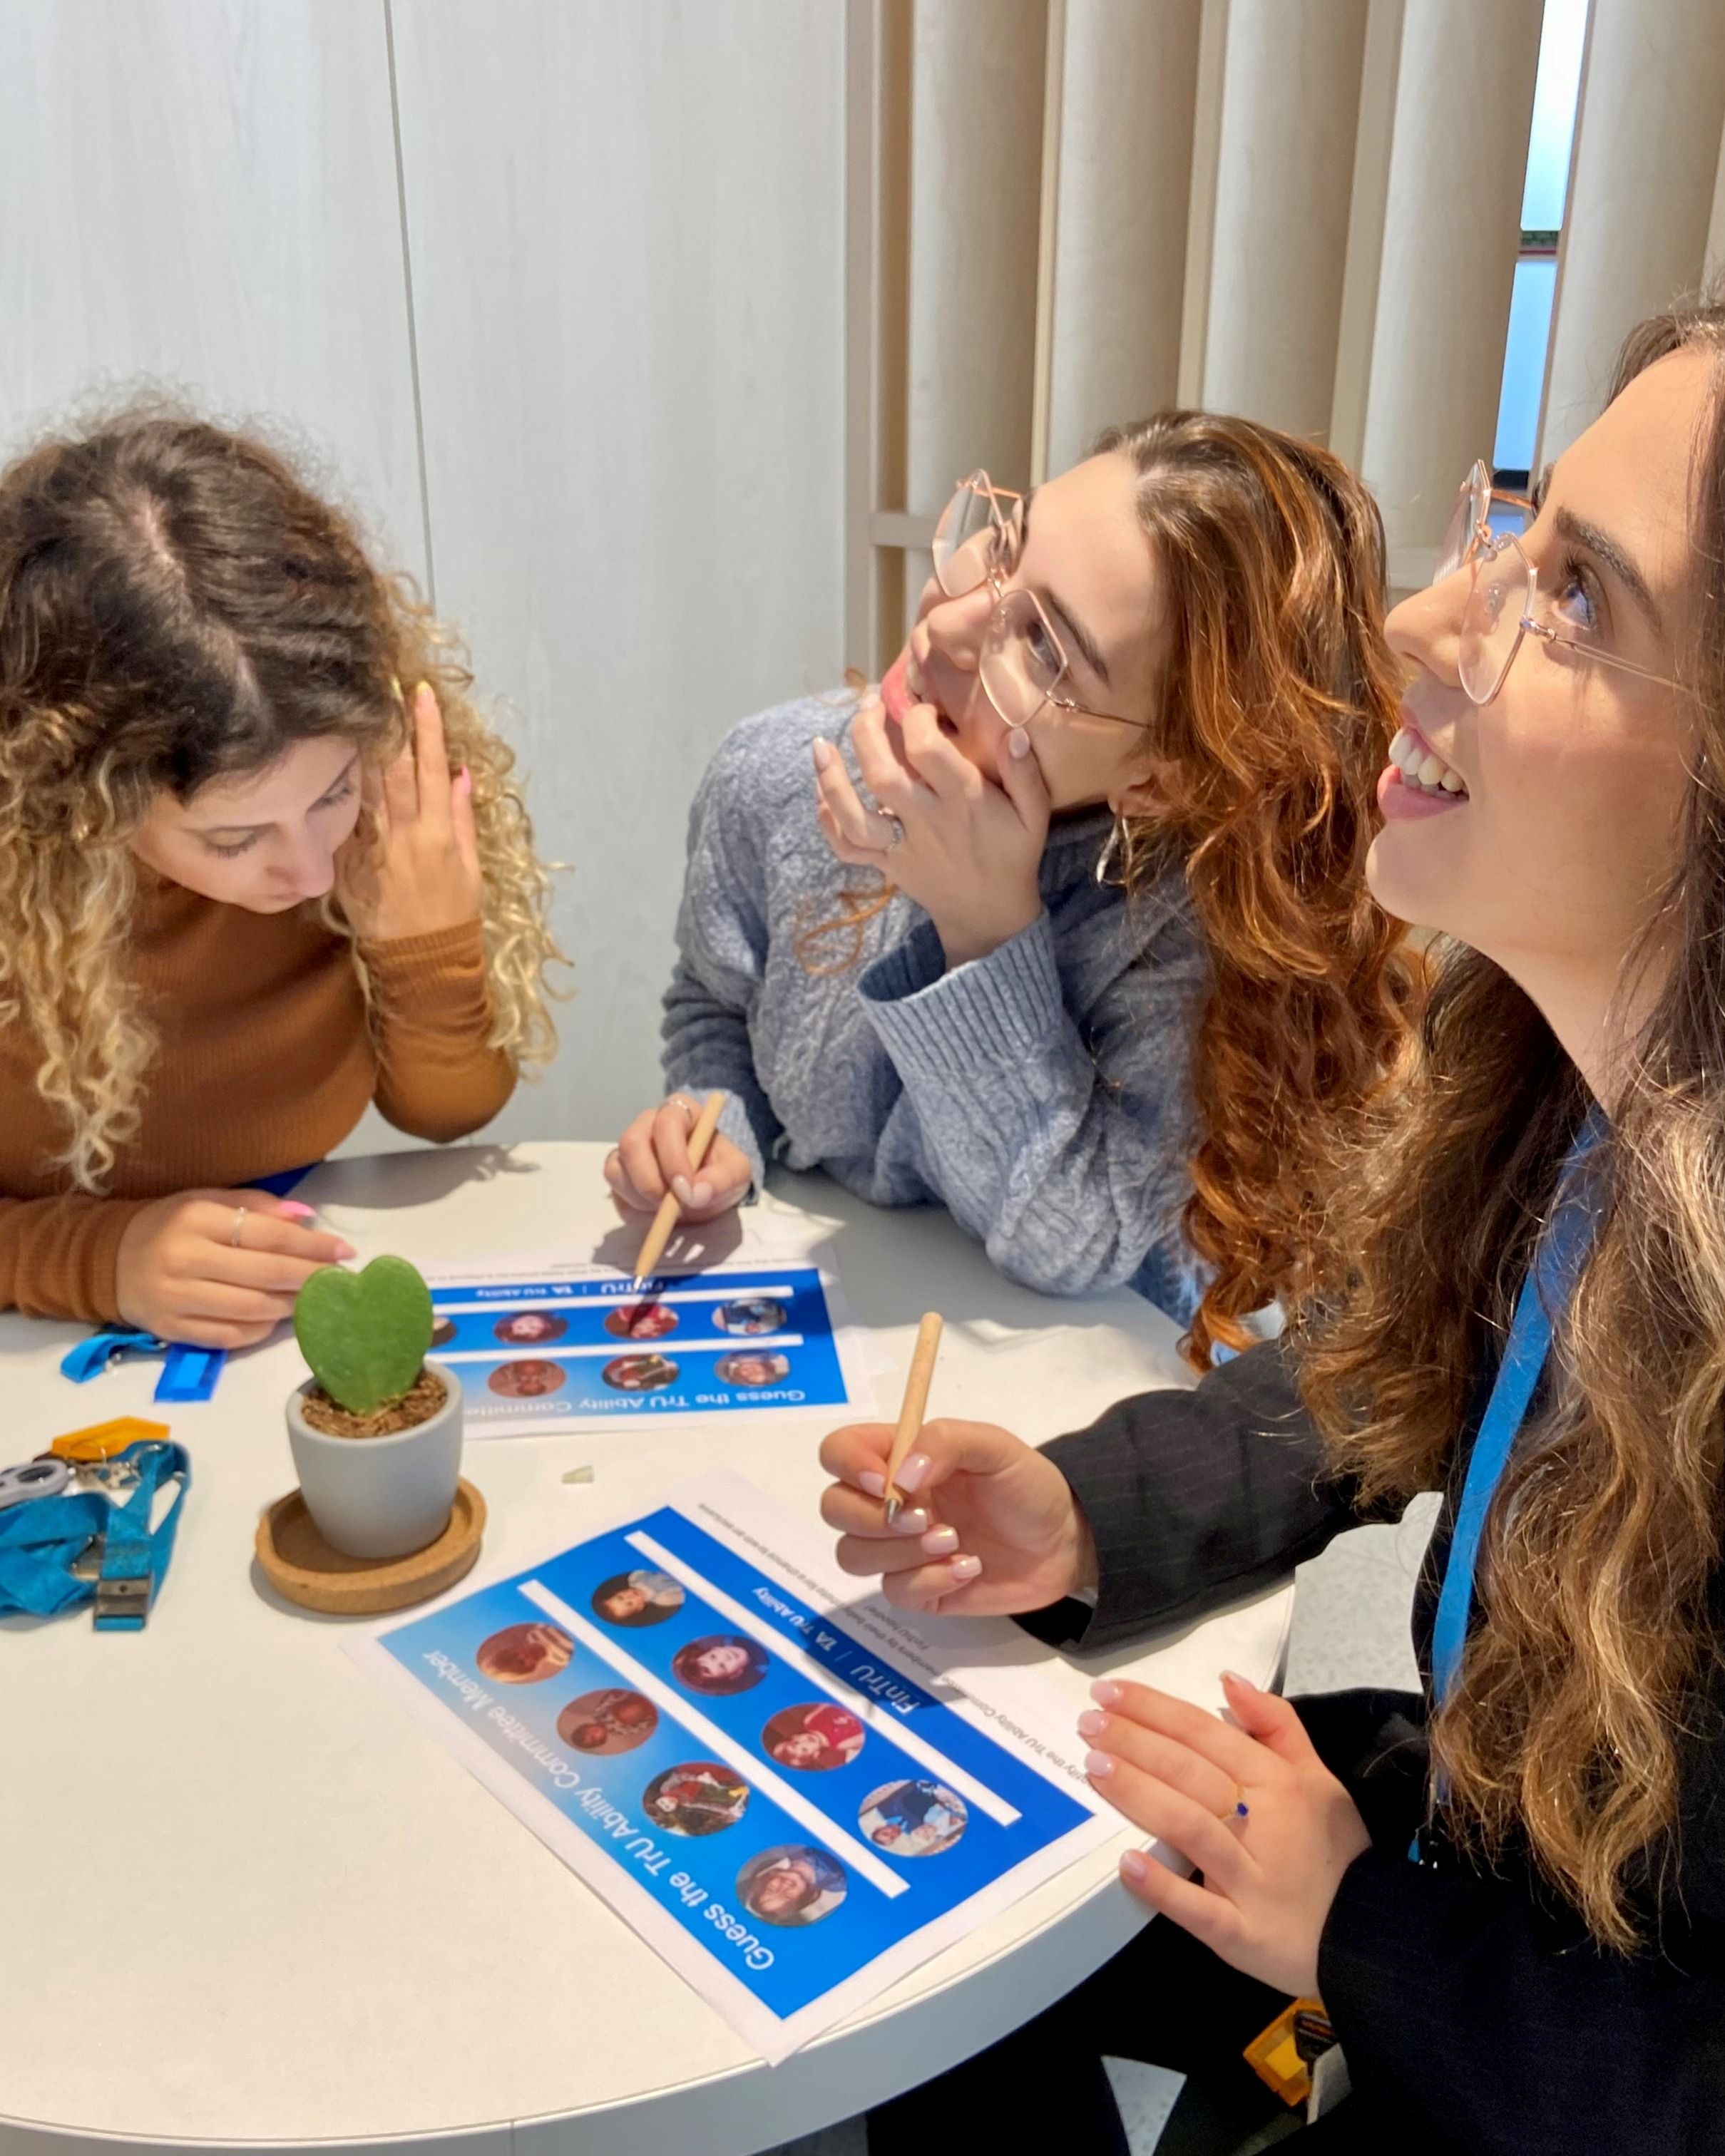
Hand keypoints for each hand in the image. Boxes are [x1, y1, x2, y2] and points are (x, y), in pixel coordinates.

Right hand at [115, 1189, 356, 1349]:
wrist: (109, 1260)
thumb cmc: (170, 1225)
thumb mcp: (207, 1201)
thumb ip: (257, 1206)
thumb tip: (306, 1216)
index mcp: (196, 1219)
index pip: (269, 1235)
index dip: (312, 1245)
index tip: (344, 1251)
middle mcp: (185, 1258)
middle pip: (265, 1274)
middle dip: (309, 1278)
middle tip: (337, 1280)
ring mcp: (176, 1298)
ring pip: (252, 1308)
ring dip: (291, 1305)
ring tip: (313, 1299)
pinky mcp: (171, 1330)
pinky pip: (230, 1336)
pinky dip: (261, 1329)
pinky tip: (277, 1318)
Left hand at [336, 683, 482, 940]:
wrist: (418, 961)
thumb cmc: (453, 914)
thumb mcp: (471, 868)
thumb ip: (462, 818)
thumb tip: (460, 774)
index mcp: (437, 833)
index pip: (432, 768)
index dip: (427, 728)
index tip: (420, 691)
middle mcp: (402, 833)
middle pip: (393, 767)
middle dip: (390, 724)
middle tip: (382, 685)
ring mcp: (371, 846)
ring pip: (365, 786)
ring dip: (363, 747)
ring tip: (358, 713)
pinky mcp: (349, 861)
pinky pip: (347, 820)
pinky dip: (346, 792)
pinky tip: (338, 765)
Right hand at [605, 1094, 752, 1222]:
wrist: (706, 1194)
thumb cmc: (720, 1174)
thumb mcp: (737, 1175)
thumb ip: (723, 1179)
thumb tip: (697, 1192)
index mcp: (681, 1113)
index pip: (667, 1122)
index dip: (673, 1156)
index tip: (686, 1188)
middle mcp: (648, 1125)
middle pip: (631, 1143)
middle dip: (649, 1181)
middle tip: (671, 1206)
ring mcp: (629, 1150)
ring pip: (617, 1170)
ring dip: (642, 1198)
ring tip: (669, 1209)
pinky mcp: (618, 1175)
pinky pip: (615, 1191)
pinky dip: (634, 1209)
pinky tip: (655, 1212)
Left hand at [812, 699, 1049, 966]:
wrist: (990, 916)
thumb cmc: (1012, 856)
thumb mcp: (1033, 816)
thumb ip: (1024, 773)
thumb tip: (1012, 730)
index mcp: (964, 802)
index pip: (928, 750)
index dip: (916, 718)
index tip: (919, 706)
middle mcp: (927, 822)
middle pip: (882, 775)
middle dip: (866, 733)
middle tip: (868, 704)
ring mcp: (902, 847)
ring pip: (855, 816)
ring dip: (831, 780)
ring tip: (819, 745)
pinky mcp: (887, 866)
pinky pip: (849, 849)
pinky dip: (828, 824)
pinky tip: (820, 795)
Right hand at [819, 1416, 1094, 1614]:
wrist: (1067, 1543)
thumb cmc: (1027, 1485)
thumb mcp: (995, 1446)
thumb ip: (945, 1443)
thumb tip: (899, 1476)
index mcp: (899, 1458)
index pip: (839, 1452)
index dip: (847, 1465)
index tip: (883, 1480)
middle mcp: (890, 1501)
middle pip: (834, 1509)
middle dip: (870, 1517)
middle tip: (924, 1518)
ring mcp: (900, 1549)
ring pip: (853, 1555)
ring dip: (898, 1551)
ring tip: (954, 1541)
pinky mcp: (919, 1590)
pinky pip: (894, 1591)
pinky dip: (928, 1580)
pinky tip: (967, 1568)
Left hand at [1083, 1673, 1371, 1998]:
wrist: (1369, 1936)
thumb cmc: (1334, 1852)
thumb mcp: (1318, 1778)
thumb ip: (1276, 1725)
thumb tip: (1228, 1681)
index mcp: (1277, 1782)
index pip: (1205, 1733)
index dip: (1154, 1709)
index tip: (1107, 1692)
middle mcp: (1263, 1824)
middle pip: (1190, 1772)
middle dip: (1134, 1742)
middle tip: (1087, 1725)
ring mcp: (1251, 1880)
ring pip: (1190, 1826)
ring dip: (1140, 1795)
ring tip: (1095, 1768)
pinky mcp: (1242, 1932)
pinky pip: (1199, 1909)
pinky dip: (1163, 1887)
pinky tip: (1127, 1865)